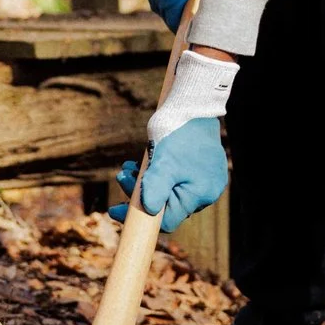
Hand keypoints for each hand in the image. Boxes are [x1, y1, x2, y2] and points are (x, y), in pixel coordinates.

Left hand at [109, 117, 226, 233]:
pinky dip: (161, 175)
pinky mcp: (206, 169)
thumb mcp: (162, 162)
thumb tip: (149, 212)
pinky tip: (146, 163)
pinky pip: (180, 180)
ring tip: (129, 167)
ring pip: (172, 192)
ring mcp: (209, 180)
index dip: (139, 217)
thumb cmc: (177, 132)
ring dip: (147, 182)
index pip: (166, 220)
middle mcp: (207, 193)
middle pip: (168, 206)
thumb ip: (155, 189)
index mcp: (199, 195)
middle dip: (140, 193)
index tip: (115, 209)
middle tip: (122, 176)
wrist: (194, 104)